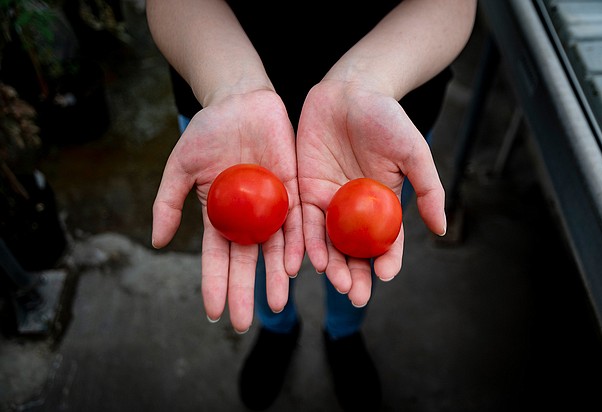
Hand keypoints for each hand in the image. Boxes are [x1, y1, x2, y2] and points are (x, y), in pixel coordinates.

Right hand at [152, 89, 303, 332]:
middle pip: (246, 261)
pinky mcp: (294, 189)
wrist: (240, 101)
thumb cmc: (208, 131)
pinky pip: (298, 221)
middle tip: (241, 323)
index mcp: (220, 216)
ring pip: (276, 249)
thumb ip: (168, 203)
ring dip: (275, 278)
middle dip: (244, 292)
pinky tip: (296, 266)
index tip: (212, 312)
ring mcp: (272, 206)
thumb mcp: (179, 166)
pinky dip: (298, 244)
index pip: (215, 258)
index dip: (214, 284)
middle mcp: (248, 218)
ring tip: (276, 304)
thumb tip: (156, 242)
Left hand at [296, 79, 445, 306]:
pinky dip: (305, 242)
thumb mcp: (414, 152)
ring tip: (334, 283)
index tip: (386, 275)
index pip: (387, 241)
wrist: (349, 91)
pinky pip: (302, 222)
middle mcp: (356, 210)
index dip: (388, 260)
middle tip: (355, 295)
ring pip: (329, 243)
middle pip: (355, 250)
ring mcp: (329, 203)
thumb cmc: (386, 118)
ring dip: (331, 265)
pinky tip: (306, 260)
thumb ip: (428, 189)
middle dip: (355, 275)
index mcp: (384, 205)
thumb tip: (441, 229)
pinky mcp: (304, 191)